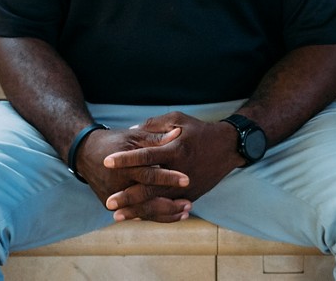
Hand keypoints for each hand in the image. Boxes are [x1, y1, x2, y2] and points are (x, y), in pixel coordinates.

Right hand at [73, 123, 192, 222]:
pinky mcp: (111, 206)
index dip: (168, 177)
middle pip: (146, 199)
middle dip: (169, 204)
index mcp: (124, 165)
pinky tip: (172, 216)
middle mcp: (118, 184)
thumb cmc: (113, 141)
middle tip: (189, 204)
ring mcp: (113, 197)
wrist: (84, 153)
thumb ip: (155, 138)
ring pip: (142, 212)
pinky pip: (136, 214)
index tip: (187, 179)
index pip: (148, 174)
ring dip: (165, 214)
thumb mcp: (133, 136)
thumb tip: (177, 134)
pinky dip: (154, 216)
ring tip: (186, 213)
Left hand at [103, 112, 242, 221]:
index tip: (107, 161)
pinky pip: (169, 207)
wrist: (228, 147)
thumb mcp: (178, 119)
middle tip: (109, 201)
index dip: (126, 159)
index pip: (146, 155)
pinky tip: (138, 217)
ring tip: (118, 215)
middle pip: (149, 185)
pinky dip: (153, 213)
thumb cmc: (199, 130)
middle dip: (128, 195)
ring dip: (137, 210)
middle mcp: (179, 170)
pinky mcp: (191, 195)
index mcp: (175, 148)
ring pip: (158, 202)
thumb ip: (154, 126)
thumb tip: (132, 131)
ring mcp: (186, 186)